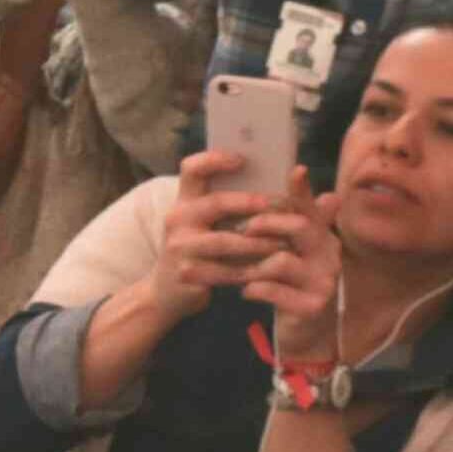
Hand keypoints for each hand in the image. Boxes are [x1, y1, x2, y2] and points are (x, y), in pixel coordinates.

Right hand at [146, 150, 283, 320]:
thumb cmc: (197, 250)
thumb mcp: (201, 224)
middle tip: (282, 204)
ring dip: (259, 242)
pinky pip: (226, 271)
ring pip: (225, 241)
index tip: (242, 159)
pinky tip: (271, 270)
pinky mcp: (188, 273)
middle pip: (215, 202)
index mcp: (184, 200)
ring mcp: (180, 247)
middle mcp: (177, 219)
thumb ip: (224, 206)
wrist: (166, 292)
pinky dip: (252, 270)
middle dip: (251, 202)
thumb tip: (271, 185)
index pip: (191, 169)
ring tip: (286, 243)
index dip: (214, 159)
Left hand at [231, 169, 344, 363]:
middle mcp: (329, 255)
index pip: (311, 208)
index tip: (295, 170)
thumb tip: (278, 192)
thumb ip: (281, 227)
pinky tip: (245, 292)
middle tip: (241, 228)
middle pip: (301, 227)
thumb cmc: (289, 286)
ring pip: (282, 260)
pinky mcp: (312, 307)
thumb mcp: (286, 254)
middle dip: (267, 223)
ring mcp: (324, 281)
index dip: (303, 191)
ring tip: (235, 269)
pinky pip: (276, 291)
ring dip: (252, 263)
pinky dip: (255, 289)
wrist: (305, 335)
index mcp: (321, 237)